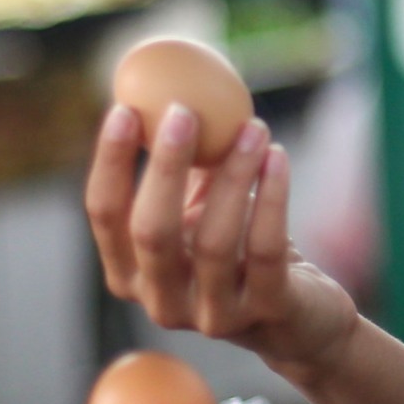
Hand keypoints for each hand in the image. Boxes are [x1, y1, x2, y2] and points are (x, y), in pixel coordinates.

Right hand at [84, 102, 359, 381]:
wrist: (298, 316)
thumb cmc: (238, 247)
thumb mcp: (200, 207)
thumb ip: (181, 163)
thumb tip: (166, 86)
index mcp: (130, 272)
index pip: (105, 217)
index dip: (109, 163)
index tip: (124, 108)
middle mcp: (161, 301)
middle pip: (151, 232)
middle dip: (165, 167)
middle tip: (184, 111)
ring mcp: (212, 315)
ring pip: (213, 241)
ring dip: (232, 175)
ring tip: (254, 127)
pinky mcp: (265, 312)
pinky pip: (265, 250)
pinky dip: (271, 197)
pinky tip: (278, 157)